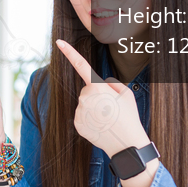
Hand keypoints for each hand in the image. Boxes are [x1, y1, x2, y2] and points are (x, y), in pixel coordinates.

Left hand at [55, 39, 149, 156]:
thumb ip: (111, 83)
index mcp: (97, 87)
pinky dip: (90, 118)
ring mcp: (79, 111)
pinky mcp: (77, 123)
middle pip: (88, 90)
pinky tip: (100, 125)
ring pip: (85, 103)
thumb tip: (100, 84)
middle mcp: (85, 97)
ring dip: (94, 108)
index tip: (59, 42)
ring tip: (107, 118)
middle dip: (97, 95)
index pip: (81, 65)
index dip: (69, 52)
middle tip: (111, 107)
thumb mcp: (126, 93)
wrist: (126, 143)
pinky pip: (82, 115)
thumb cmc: (128, 116)